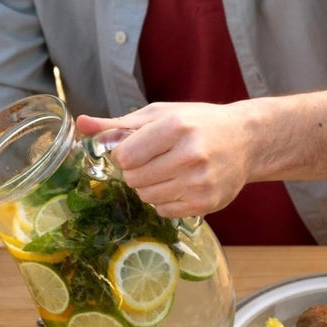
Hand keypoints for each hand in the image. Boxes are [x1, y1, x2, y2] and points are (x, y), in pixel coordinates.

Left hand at [76, 102, 254, 217]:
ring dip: (148, 187)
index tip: (138, 149)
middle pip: (133, 179)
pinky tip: (180, 184)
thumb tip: (80, 123)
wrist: (245, 139)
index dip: (125, 155)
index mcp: (175, 127)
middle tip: (154, 161)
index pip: (124, 157)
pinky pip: (163, 211)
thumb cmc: (197, 123)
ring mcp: (199, 182)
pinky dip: (165, 200)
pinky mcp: (205, 203)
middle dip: (136, 172)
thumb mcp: (159, 115)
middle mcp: (190, 154)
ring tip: (168, 171)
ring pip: (146, 197)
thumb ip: (117, 124)